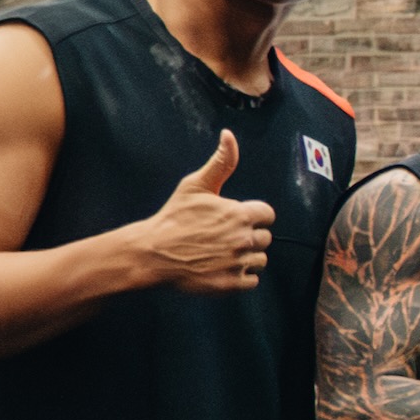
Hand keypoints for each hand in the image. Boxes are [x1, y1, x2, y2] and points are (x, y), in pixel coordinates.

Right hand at [133, 130, 281, 293]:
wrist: (152, 252)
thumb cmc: (173, 217)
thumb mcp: (195, 185)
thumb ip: (221, 162)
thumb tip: (229, 135)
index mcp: (240, 214)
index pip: (267, 215)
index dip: (252, 216)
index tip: (234, 219)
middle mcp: (244, 239)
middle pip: (265, 238)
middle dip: (248, 237)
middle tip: (223, 237)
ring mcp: (238, 262)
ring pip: (260, 260)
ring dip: (246, 257)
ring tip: (221, 252)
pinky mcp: (231, 283)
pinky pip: (252, 281)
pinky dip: (240, 277)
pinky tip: (221, 267)